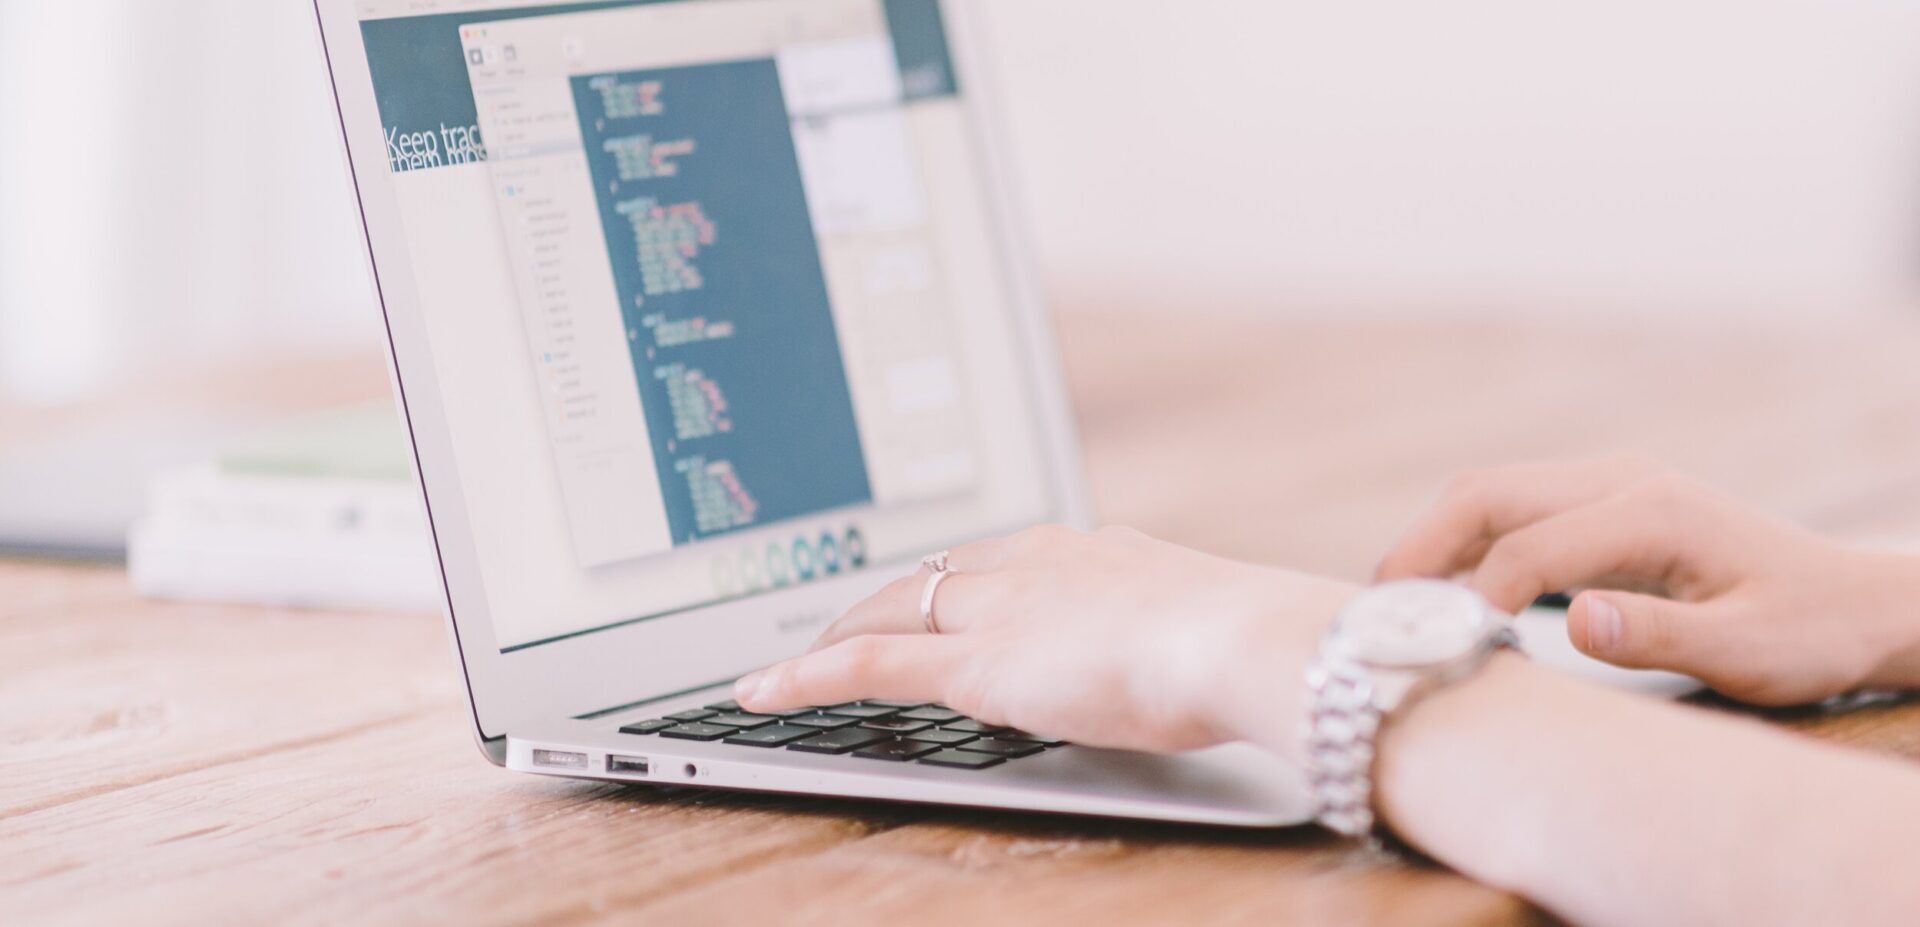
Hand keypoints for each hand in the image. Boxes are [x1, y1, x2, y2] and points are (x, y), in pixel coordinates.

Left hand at [735, 525, 1356, 754]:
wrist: (1245, 641)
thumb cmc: (1247, 643)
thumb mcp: (1198, 627)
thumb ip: (1163, 631)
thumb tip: (1171, 652)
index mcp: (1089, 549)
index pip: (993, 559)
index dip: (949, 582)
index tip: (934, 594)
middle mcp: (1032, 562)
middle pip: (930, 576)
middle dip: (879, 599)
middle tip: (841, 622)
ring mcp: (999, 608)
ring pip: (890, 610)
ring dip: (837, 633)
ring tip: (797, 660)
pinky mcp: (974, 662)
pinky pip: (868, 664)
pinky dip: (808, 676)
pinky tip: (765, 692)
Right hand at [1377, 457, 1919, 704]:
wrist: (1852, 603)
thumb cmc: (1804, 632)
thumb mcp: (1747, 652)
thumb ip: (1660, 637)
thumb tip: (1574, 622)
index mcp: (1652, 510)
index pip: (1528, 548)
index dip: (1471, 598)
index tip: (1435, 651)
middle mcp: (1622, 482)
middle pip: (1487, 494)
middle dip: (1420, 548)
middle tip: (1374, 611)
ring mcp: (1608, 488)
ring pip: (1488, 496)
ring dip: (1432, 542)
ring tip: (1391, 605)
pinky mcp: (1600, 508)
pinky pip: (1510, 514)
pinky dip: (1461, 546)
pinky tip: (1441, 593)